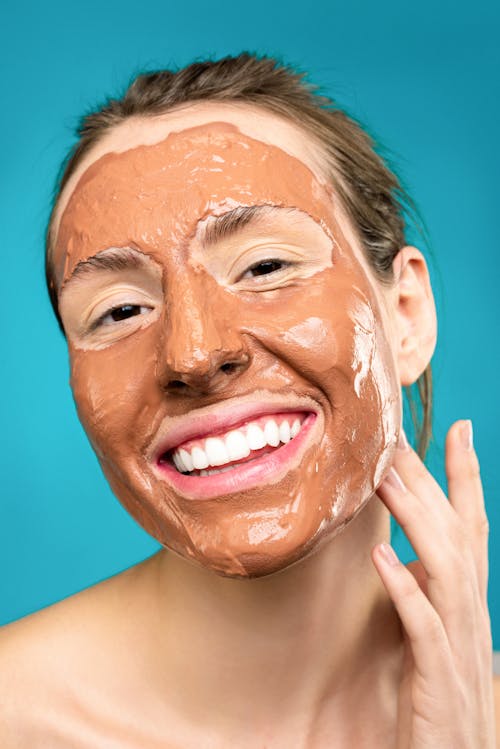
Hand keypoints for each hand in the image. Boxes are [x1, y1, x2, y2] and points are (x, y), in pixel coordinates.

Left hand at [372, 420, 494, 748]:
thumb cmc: (440, 702)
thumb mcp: (436, 639)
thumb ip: (428, 597)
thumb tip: (408, 558)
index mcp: (468, 601)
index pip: (472, 526)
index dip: (468, 477)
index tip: (461, 427)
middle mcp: (471, 614)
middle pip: (455, 531)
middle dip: (429, 480)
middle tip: (397, 434)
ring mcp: (459, 645)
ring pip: (445, 566)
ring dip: (415, 519)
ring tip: (382, 479)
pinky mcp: (440, 679)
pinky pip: (425, 629)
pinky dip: (408, 592)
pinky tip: (383, 559)